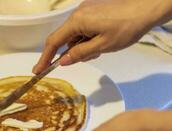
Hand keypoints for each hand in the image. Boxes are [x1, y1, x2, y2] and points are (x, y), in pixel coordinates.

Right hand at [33, 0, 171, 73]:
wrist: (146, 8)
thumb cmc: (127, 27)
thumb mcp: (102, 46)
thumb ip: (79, 54)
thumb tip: (62, 61)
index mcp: (77, 21)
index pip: (53, 42)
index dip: (44, 58)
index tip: (38, 70)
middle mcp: (77, 14)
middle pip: (64, 38)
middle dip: (71, 51)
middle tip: (87, 56)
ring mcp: (85, 11)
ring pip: (75, 35)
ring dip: (82, 45)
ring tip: (101, 47)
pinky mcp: (92, 11)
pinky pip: (83, 28)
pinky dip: (87, 38)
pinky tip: (101, 39)